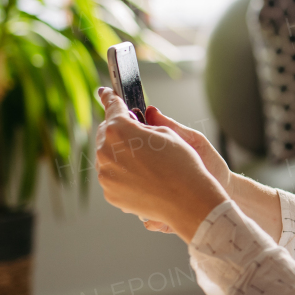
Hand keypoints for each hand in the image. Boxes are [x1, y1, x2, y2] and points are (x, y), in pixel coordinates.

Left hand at [95, 87, 229, 240]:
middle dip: (118, 129)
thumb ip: (144, 124)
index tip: (105, 93)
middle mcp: (105, 152)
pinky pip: (112, 176)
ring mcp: (106, 175)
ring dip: (120, 152)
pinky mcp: (110, 194)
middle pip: (106, 133)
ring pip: (107, 156)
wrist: (189, 201)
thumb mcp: (168, 133)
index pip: (112, 107)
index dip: (110, 97)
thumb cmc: (183, 164)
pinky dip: (122, 172)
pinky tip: (143, 176)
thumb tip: (134, 124)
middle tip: (136, 132)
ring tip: (144, 159)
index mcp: (119, 130)